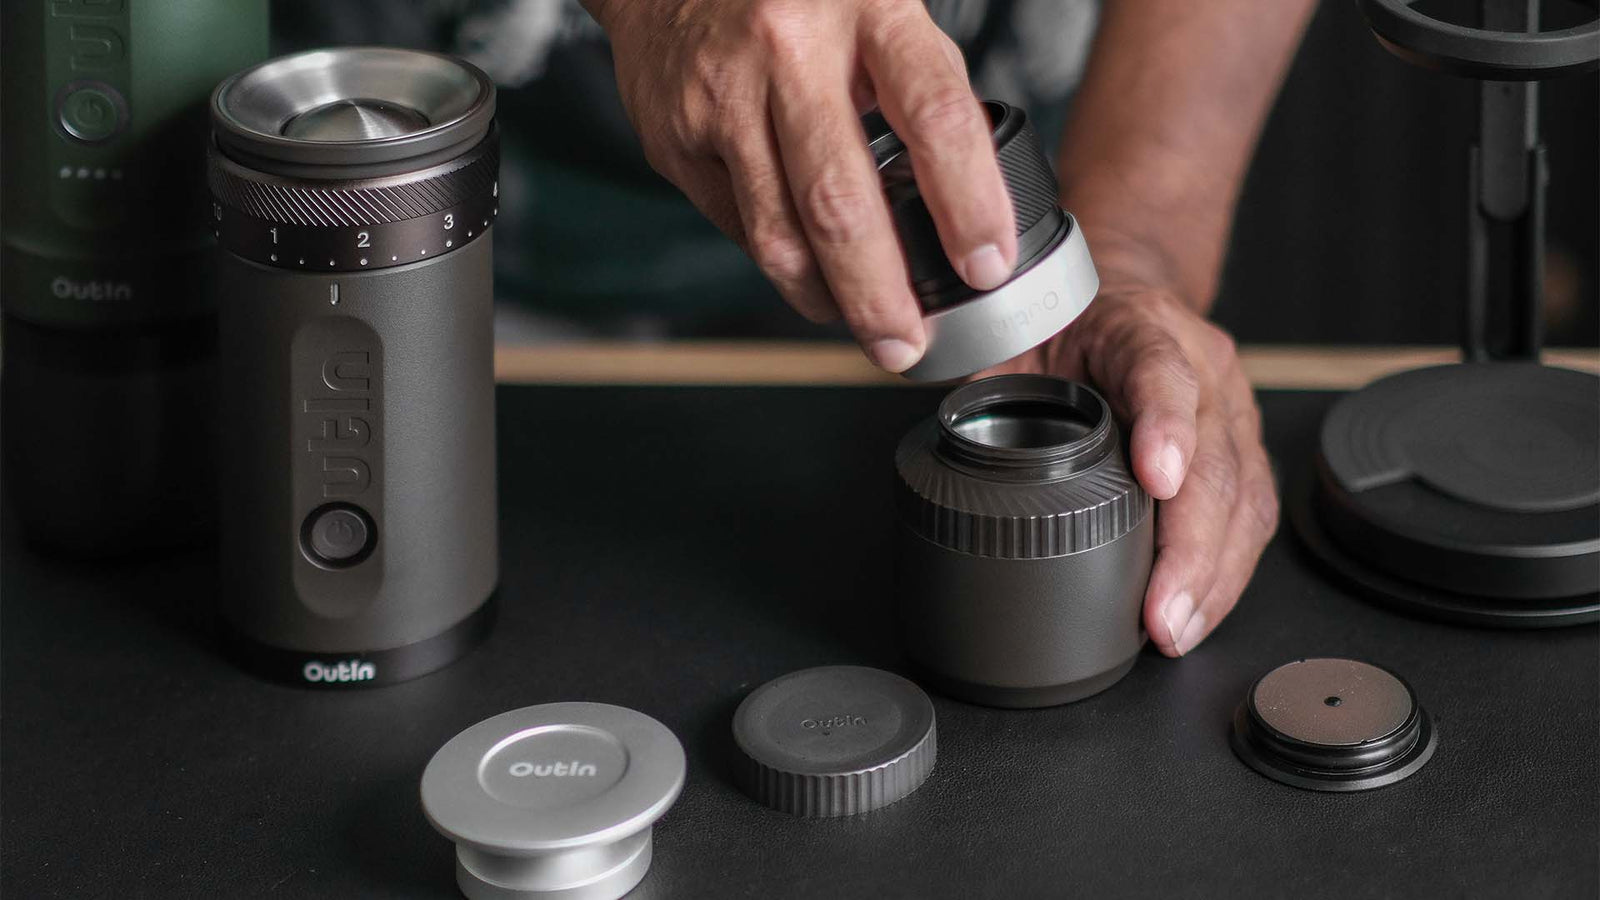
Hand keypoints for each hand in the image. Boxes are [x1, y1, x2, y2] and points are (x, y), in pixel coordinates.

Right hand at [587, 0, 1016, 371]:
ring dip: (826, 298)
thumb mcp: (879, 10)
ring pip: (778, 232)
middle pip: (839, 200)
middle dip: (879, 292)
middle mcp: (788, 49)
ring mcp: (722, 96)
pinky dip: (781, 264)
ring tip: (862, 325)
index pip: (933, 114)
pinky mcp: (677, 138)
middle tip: (906, 343)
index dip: (967, 201)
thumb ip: (922, 89)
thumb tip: (972, 199)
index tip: (987, 263)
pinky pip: (738, 227)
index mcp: (867, 8)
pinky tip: (808, 276)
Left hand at [984, 239, 1278, 655]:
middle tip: (1163, 611)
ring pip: (1243, 497)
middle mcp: (1204, 368)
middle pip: (1216, 460)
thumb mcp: (1018, 340)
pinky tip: (1200, 611)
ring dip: (1213, 574)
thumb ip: (990, 387)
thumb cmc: (1065, 328)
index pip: (1162, 373)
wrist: (1114, 304)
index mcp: (1142, 329)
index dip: (1165, 427)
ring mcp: (1232, 412)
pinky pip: (1250, 516)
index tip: (1158, 480)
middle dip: (1191, 546)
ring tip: (1178, 627)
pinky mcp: (1244, 453)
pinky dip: (1225, 572)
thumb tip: (953, 450)